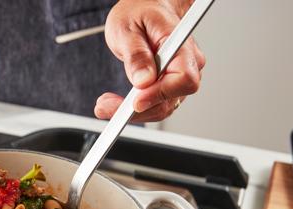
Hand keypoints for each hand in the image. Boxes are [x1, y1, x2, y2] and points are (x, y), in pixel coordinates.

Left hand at [94, 0, 205, 121]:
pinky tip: (116, 103)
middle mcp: (187, 62)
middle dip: (138, 108)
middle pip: (171, 99)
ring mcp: (179, 76)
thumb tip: (143, 80)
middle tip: (106, 106)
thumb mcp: (126, 28)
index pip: (183, 78)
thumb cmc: (139, 11)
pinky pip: (156, 105)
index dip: (160, 94)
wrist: (144, 7)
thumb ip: (136, 54)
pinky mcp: (168, 85)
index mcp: (180, 44)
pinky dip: (135, 109)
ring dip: (133, 112)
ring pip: (162, 108)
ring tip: (105, 103)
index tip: (135, 101)